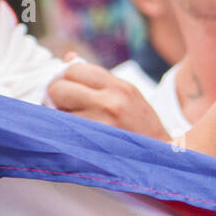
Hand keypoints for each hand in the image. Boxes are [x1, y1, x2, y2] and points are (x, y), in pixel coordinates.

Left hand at [48, 58, 170, 140]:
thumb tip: (68, 58)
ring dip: (59, 118)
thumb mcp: (127, 95)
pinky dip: (62, 134)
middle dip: (58, 97)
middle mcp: (109, 102)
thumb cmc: (141, 126)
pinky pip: (61, 133)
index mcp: (119, 87)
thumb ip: (98, 79)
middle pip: (59, 88)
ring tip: (75, 125)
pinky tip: (75, 137)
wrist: (159, 157)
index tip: (70, 90)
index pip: (74, 69)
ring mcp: (99, 124)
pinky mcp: (90, 145)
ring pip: (55, 112)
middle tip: (67, 107)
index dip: (67, 78)